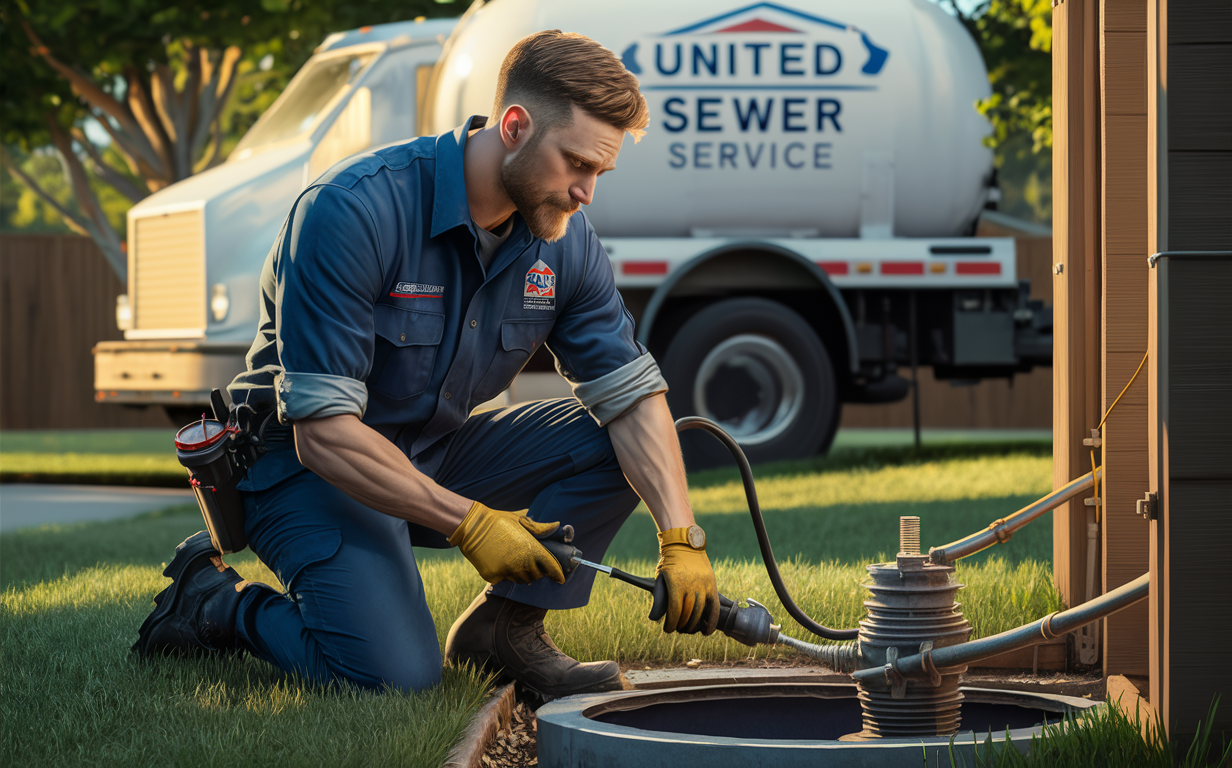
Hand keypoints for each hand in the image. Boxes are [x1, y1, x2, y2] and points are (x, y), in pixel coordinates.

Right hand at [448, 502, 565, 584]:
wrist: (471, 525)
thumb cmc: (498, 520)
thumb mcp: (520, 520)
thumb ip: (539, 528)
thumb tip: (557, 525)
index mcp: (531, 549)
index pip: (550, 567)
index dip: (557, 574)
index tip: (560, 579)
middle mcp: (520, 563)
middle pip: (536, 576)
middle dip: (536, 571)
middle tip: (531, 564)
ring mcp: (506, 571)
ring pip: (520, 580)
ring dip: (521, 574)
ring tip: (515, 562)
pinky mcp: (493, 576)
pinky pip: (504, 580)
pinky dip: (504, 574)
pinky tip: (500, 562)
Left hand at [655, 527, 719, 634]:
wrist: (685, 544)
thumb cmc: (669, 563)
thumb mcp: (660, 577)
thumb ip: (659, 597)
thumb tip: (654, 618)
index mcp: (676, 584)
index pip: (675, 611)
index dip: (671, 623)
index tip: (668, 629)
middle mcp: (691, 585)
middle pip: (688, 613)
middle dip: (681, 624)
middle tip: (677, 628)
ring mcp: (703, 585)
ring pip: (700, 611)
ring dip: (693, 624)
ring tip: (688, 628)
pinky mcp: (712, 585)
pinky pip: (714, 607)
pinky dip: (712, 621)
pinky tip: (706, 632)